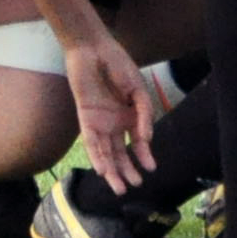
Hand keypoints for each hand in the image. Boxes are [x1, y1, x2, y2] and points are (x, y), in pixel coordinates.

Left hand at [63, 32, 155, 182]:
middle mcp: (113, 122)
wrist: (94, 50)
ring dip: (112, 171)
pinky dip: (96, 156)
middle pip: (119, 152)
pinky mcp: (85, 119)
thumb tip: (146, 139)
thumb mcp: (138, 90)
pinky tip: (103, 170)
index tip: (151, 168)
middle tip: (134, 186)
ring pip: (105, 152)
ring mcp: (99, 122)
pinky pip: (91, 142)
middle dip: (126, 170)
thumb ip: (144, 114)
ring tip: (119, 187)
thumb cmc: (118, 65)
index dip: (143, 155)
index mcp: (129, 115)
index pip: (136, 141)